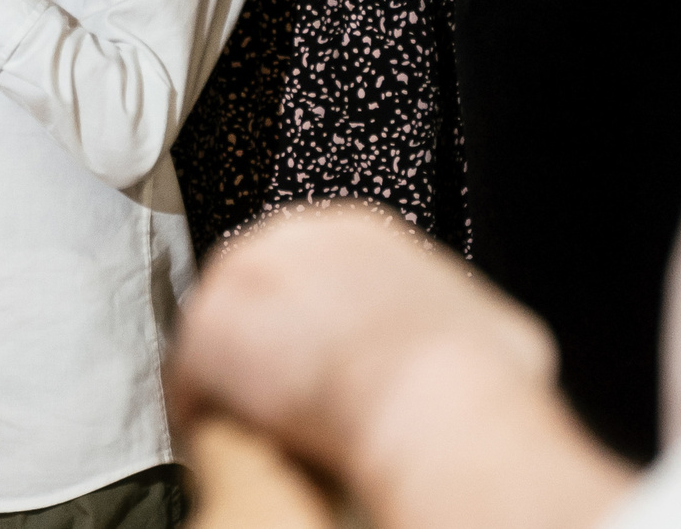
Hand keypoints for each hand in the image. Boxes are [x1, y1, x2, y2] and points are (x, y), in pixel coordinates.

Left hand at [170, 207, 632, 528]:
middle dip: (274, 348)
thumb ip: (458, 318)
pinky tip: (240, 451)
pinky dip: (210, 421)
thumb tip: (484, 343)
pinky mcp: (203, 334)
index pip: (311, 270)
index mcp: (354, 229)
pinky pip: (191, 384)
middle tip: (295, 405)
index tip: (325, 364)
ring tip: (269, 434)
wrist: (428, 400)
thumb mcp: (489, 325)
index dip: (315, 325)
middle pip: (261, 295)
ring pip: (224, 336)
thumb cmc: (466, 372)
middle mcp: (288, 236)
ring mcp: (239, 279)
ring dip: (241, 383)